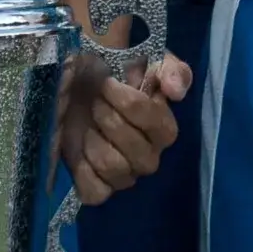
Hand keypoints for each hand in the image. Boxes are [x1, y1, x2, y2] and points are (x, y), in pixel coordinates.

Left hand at [58, 49, 193, 204]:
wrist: (78, 89)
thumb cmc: (113, 74)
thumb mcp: (144, 60)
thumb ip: (168, 69)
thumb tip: (175, 92)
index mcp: (164, 128)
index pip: (154, 122)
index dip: (128, 102)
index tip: (107, 82)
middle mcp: (149, 157)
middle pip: (135, 149)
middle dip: (107, 118)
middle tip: (94, 100)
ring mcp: (125, 176)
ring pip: (115, 169)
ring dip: (93, 140)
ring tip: (86, 122)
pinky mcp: (98, 188)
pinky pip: (95, 191)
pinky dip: (83, 169)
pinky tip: (80, 148)